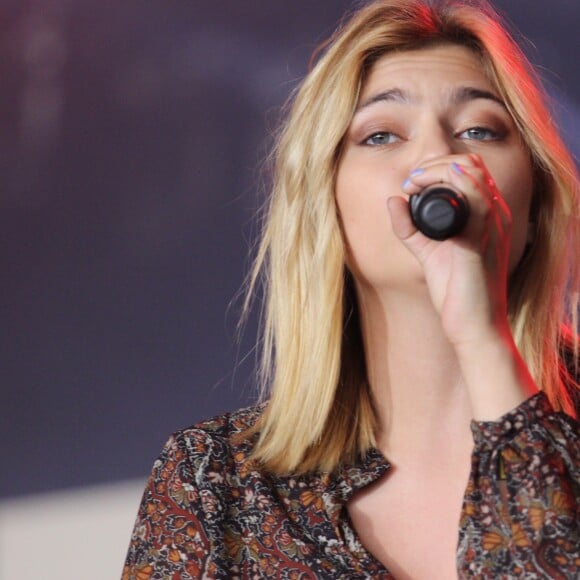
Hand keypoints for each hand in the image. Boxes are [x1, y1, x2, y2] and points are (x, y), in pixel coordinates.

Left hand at [387, 153, 511, 348]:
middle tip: (410, 182)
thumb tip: (394, 200)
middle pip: (471, 163)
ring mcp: (491, 226)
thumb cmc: (457, 291)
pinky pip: (472, 201)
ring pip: (471, 173)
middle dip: (434, 163)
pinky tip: (417, 196)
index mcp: (488, 215)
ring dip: (435, 170)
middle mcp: (496, 215)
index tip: (411, 183)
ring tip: (412, 185)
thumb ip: (410, 228)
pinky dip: (442, 188)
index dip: (438, 166)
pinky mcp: (480, 242)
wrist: (474, 326)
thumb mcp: (429, 252)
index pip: (471, 168)